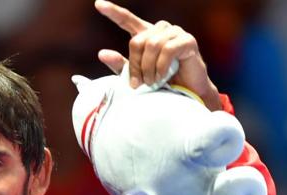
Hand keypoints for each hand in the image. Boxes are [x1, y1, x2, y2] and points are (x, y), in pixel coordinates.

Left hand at [94, 0, 220, 110]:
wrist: (186, 94)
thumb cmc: (161, 84)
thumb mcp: (135, 76)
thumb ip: (120, 65)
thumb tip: (101, 53)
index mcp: (146, 35)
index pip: (128, 20)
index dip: (113, 12)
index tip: (99, 4)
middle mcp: (160, 29)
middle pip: (137, 41)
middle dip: (135, 65)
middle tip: (138, 84)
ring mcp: (175, 32)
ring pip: (152, 45)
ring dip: (149, 68)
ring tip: (152, 82)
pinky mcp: (188, 40)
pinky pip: (167, 50)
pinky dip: (161, 67)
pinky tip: (162, 77)